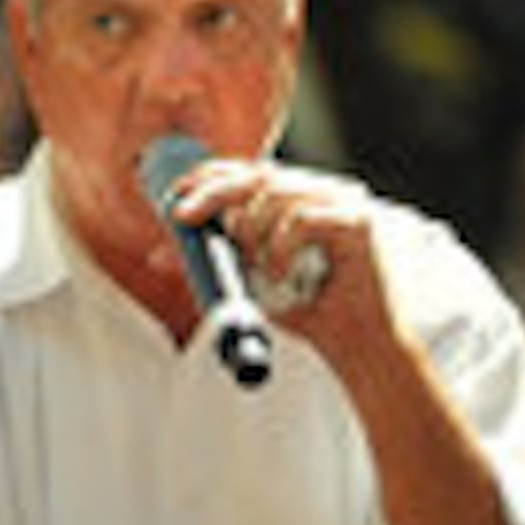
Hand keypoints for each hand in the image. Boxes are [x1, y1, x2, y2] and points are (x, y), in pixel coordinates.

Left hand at [164, 156, 385, 344]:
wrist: (360, 351)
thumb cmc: (313, 317)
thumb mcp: (251, 285)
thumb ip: (219, 263)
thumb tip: (164, 253)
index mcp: (302, 200)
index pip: (251, 173)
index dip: (210, 177)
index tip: (175, 196)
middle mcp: (325, 193)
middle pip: (258, 173)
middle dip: (214, 193)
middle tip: (183, 216)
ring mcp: (346, 202)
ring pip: (276, 192)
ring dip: (250, 230)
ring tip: (255, 266)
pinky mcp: (360, 221)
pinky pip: (302, 218)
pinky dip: (280, 246)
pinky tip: (281, 274)